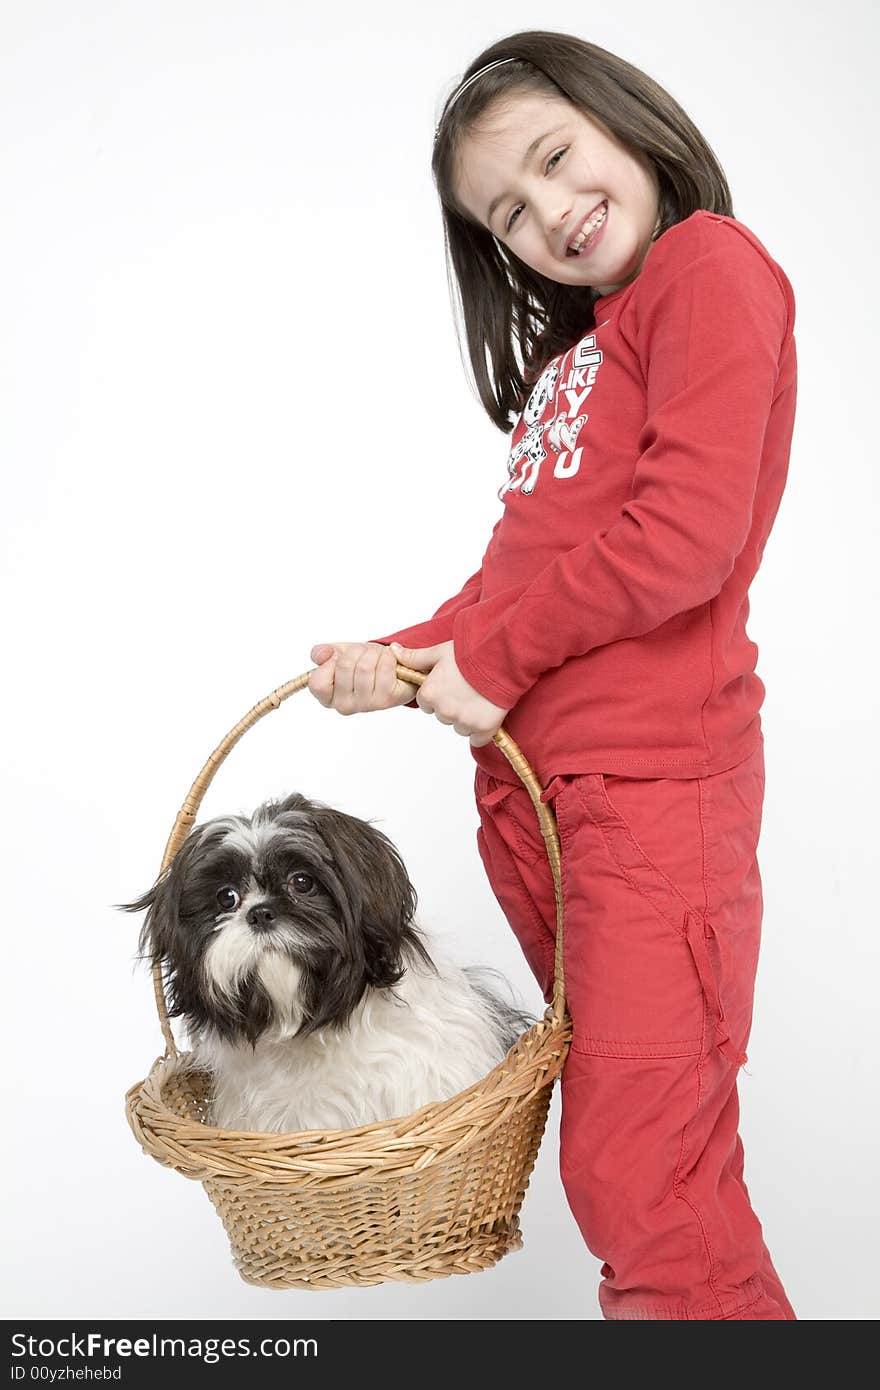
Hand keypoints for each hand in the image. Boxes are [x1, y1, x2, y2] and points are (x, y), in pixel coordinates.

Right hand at [307, 642, 417, 712]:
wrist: (393, 671)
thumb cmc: (363, 663)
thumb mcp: (338, 654)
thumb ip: (322, 653)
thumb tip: (321, 655)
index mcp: (327, 697)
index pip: (317, 683)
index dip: (330, 662)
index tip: (341, 657)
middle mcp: (344, 706)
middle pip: (345, 665)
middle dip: (357, 651)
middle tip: (365, 655)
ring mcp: (366, 705)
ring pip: (365, 666)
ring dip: (374, 653)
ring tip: (377, 658)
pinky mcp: (386, 699)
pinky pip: (384, 667)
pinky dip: (388, 656)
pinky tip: (390, 661)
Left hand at [390, 640, 509, 747]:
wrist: (501, 659)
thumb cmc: (470, 653)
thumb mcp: (438, 652)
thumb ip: (415, 657)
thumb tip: (393, 651)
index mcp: (430, 694)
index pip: (426, 703)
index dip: (438, 693)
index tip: (451, 684)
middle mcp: (444, 711)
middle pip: (442, 715)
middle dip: (452, 706)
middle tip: (467, 689)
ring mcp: (464, 722)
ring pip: (459, 727)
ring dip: (467, 718)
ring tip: (479, 698)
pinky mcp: (483, 729)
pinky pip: (477, 739)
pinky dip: (482, 730)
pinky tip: (487, 713)